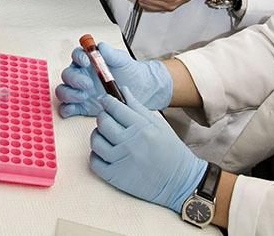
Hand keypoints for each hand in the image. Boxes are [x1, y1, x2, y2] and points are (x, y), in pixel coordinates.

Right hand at [55, 42, 171, 117]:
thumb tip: (100, 46)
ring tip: (84, 96)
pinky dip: (66, 109)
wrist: (139, 90)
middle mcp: (80, 75)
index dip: (78, 57)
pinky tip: (72, 109)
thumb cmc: (128, 72)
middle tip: (88, 84)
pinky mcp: (81, 106)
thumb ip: (111, 54)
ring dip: (69, 94)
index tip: (86, 61)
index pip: (76, 56)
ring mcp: (79, 91)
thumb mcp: (123, 60)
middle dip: (74, 79)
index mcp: (88, 61)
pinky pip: (67, 108)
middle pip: (67, 74)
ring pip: (63, 90)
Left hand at [90, 89, 206, 212]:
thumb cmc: (170, 151)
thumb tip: (122, 90)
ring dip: (98, 135)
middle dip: (103, 116)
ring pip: (96, 140)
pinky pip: (94, 161)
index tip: (107, 101)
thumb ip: (138, 107)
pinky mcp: (115, 178)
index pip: (115, 107)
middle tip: (108, 117)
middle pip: (103, 122)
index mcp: (142, 128)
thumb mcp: (158, 125)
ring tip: (107, 135)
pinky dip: (96, 154)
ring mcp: (121, 161)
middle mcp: (130, 143)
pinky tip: (105, 152)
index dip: (108, 101)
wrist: (179, 182)